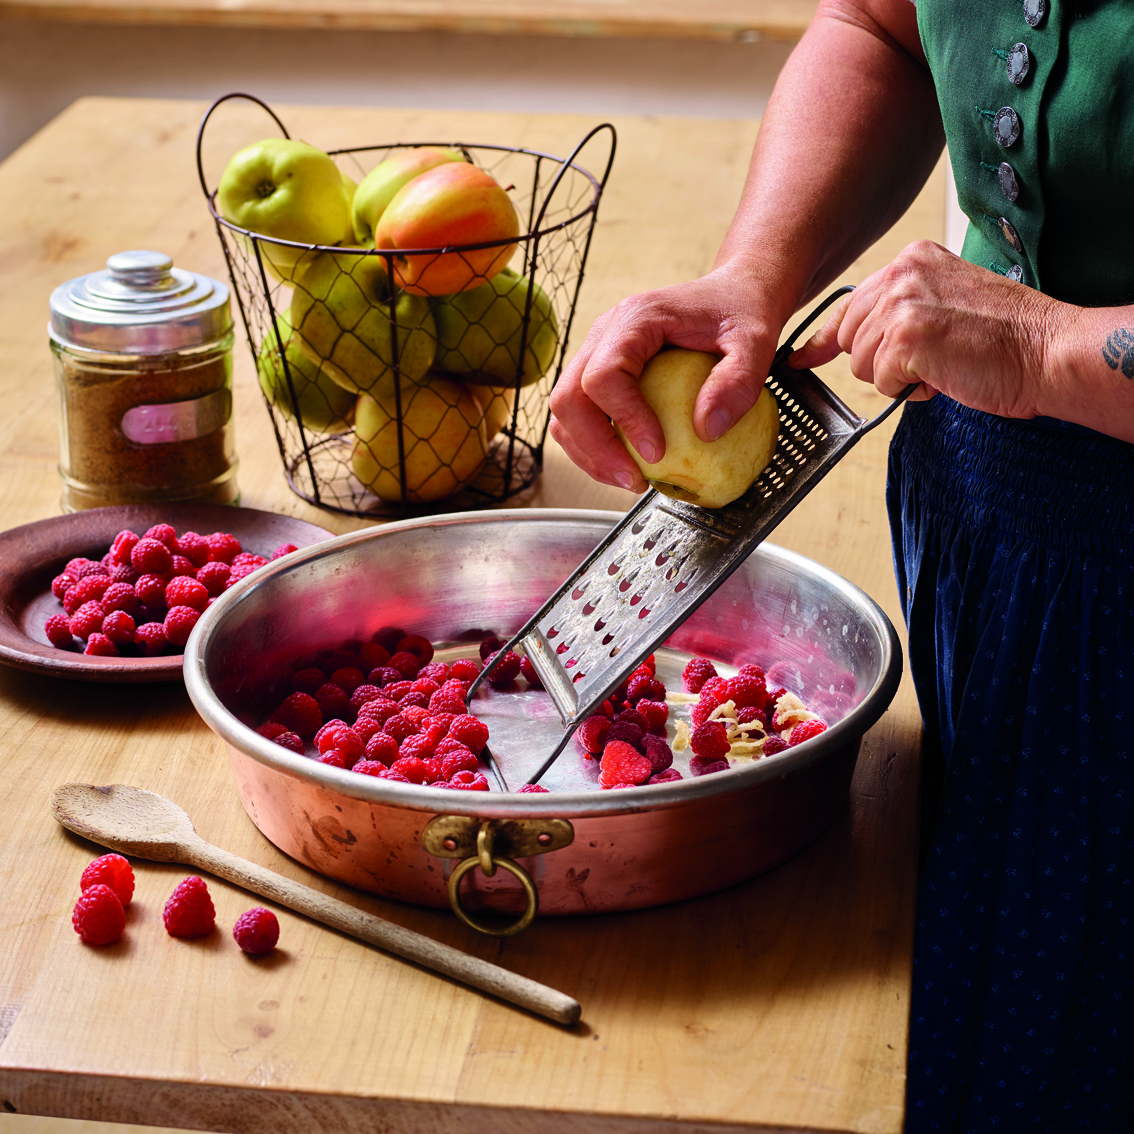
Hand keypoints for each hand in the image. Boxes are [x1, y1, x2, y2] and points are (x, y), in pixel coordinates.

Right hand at [548, 258, 788, 491]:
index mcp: (636, 318)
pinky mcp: (600, 373)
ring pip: (565, 412)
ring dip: (589, 454)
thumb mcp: (756, 342)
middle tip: (634, 480)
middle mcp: (605, 333)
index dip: (624, 419)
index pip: (604, 375)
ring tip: (629, 480)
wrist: (732, 294)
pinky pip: (582, 415)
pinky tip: (628, 466)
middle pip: (568, 397)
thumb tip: (706, 431)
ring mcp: (597, 353)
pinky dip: (596, 447)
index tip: (657, 453)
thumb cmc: (741, 313)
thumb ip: (738, 382)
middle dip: (595, 448)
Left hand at [789, 241, 1055, 417]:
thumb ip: (898, 312)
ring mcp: (902, 303)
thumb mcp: (944, 304)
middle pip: (849, 337)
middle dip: (879, 360)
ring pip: (861, 363)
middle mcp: (902, 273)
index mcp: (912, 260)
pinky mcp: (906, 336)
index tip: (802, 357)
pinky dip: (908, 389)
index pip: (849, 303)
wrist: (1047, 351)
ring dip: (896, 376)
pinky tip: (943, 375)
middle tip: (928, 359)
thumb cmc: (1004, 338)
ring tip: (942, 364)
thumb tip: (842, 341)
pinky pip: (881, 381)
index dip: (825, 338)